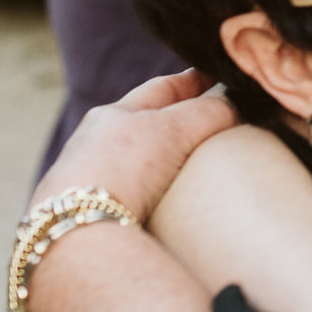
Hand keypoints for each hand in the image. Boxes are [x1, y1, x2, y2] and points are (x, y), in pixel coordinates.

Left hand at [31, 69, 238, 222]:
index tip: (218, 80)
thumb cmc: (123, 169)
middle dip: (174, 118)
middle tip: (208, 121)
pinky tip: (158, 202)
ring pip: (131, 159)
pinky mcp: (87, 212)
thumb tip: (233, 105)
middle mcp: (94, 142)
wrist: (79, 232)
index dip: (193, 82)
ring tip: (186, 167)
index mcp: (112, 114)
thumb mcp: (174, 129)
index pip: (162, 88)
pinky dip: (146, 189)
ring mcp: (88, 179)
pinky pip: (126, 192)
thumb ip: (209, 110)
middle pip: (142, 122)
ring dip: (158, 157)